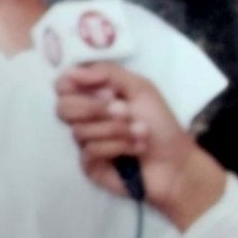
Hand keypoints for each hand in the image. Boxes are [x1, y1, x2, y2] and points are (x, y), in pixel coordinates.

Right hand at [55, 62, 225, 230]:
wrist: (175, 161)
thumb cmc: (160, 123)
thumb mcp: (140, 88)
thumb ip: (107, 73)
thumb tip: (71, 72)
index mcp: (95, 95)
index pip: (63, 85)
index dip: (78, 86)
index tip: (108, 91)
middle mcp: (86, 118)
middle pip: (63, 108)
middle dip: (96, 109)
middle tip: (125, 112)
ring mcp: (86, 142)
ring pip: (79, 130)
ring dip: (116, 129)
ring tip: (142, 132)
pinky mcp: (89, 166)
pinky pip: (90, 151)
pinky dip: (118, 146)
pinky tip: (137, 148)